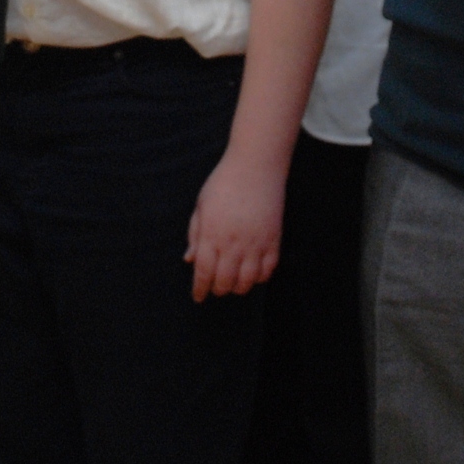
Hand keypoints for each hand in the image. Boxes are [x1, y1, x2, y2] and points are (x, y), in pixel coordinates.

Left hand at [186, 152, 285, 300]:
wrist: (255, 166)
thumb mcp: (201, 206)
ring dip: (239, 287)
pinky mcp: (274, 239)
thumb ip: (195, 235)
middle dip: (218, 289)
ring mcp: (256, 242)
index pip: (204, 272)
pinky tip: (253, 273)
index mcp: (212, 234)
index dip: (200, 289)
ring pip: (248, 281)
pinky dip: (261, 277)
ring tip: (233, 283)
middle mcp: (233, 242)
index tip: (198, 297)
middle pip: (225, 281)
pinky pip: (269, 269)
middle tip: (215, 288)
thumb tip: (189, 260)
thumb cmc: (223, 183)